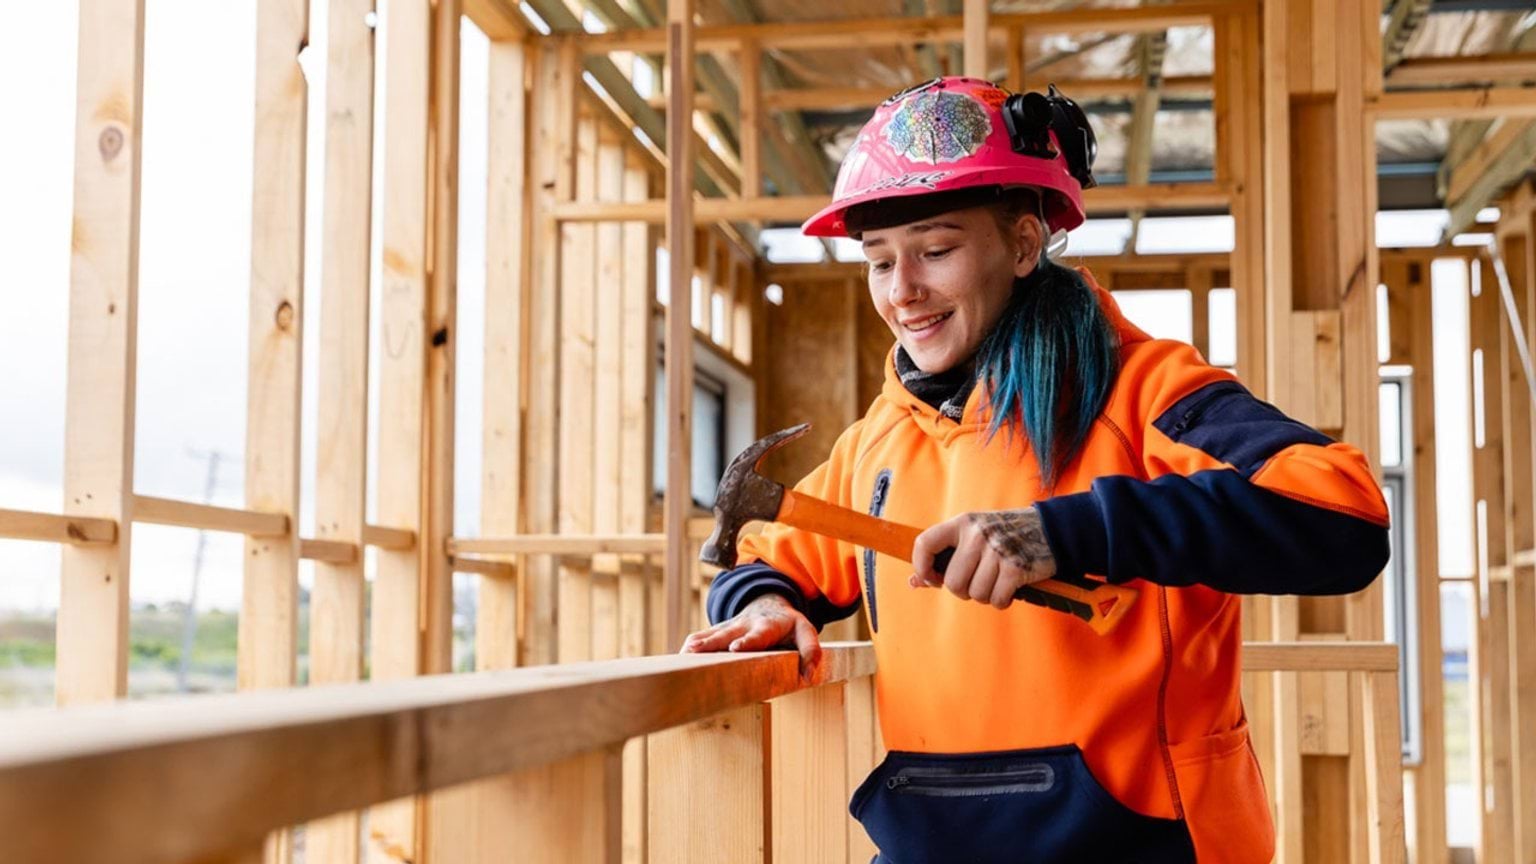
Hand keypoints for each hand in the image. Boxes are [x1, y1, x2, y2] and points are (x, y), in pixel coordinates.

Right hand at [679, 593, 822, 682]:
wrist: (768, 603)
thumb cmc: (788, 623)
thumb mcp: (805, 631)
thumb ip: (810, 650)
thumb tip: (808, 676)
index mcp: (766, 626)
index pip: (757, 635)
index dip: (746, 641)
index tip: (734, 648)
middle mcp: (744, 625)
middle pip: (726, 635)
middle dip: (711, 643)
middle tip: (696, 652)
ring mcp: (729, 627)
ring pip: (710, 635)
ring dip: (696, 645)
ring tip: (682, 656)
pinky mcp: (718, 631)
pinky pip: (701, 637)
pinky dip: (690, 646)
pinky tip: (678, 659)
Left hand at [910, 507, 1056, 608]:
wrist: (1050, 529)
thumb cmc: (1005, 534)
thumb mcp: (974, 534)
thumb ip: (945, 556)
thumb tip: (914, 582)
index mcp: (962, 523)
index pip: (925, 543)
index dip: (921, 567)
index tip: (932, 579)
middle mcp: (977, 535)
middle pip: (952, 582)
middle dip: (963, 590)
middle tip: (976, 582)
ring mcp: (997, 551)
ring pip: (975, 594)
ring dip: (985, 596)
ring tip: (996, 582)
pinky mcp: (1016, 567)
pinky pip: (996, 600)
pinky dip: (1002, 601)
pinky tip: (1008, 589)